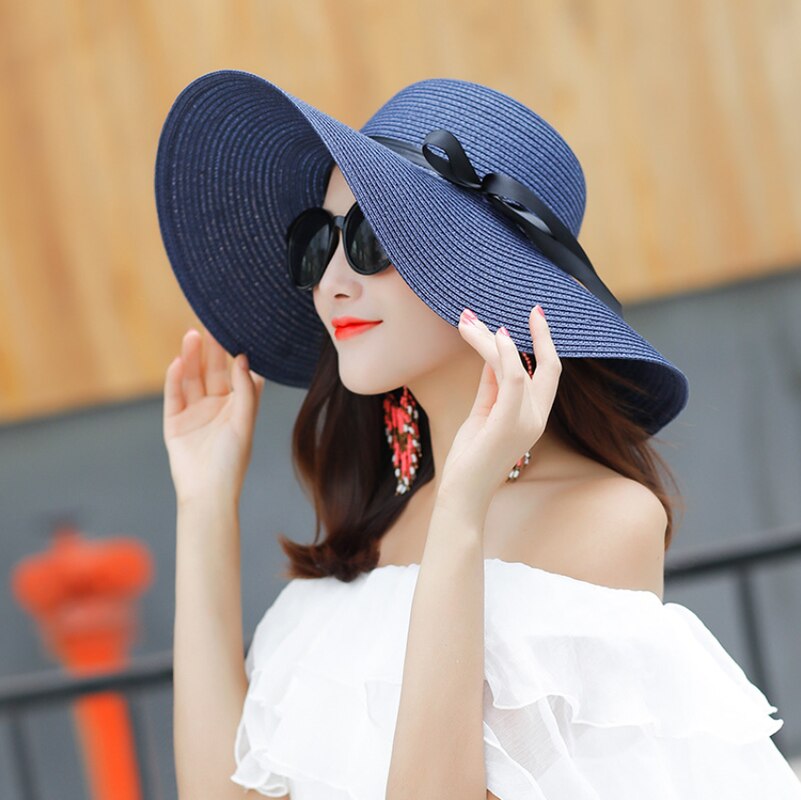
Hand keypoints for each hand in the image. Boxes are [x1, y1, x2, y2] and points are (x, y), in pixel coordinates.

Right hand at [163, 327, 265, 506]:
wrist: (207, 493)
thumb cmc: (232, 461)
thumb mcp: (244, 423)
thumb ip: (245, 391)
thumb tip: (243, 358)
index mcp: (238, 406)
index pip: (237, 373)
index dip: (236, 353)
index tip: (237, 329)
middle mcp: (217, 406)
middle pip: (213, 370)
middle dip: (212, 348)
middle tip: (211, 321)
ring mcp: (194, 412)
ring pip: (193, 378)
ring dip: (192, 357)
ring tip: (192, 335)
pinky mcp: (175, 421)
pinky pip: (174, 395)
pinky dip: (175, 378)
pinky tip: (178, 362)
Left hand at [438, 305, 561, 506]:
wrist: (463, 494)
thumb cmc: (470, 457)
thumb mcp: (483, 413)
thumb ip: (492, 386)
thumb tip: (493, 355)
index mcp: (533, 416)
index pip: (547, 374)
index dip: (543, 344)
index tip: (533, 316)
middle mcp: (537, 418)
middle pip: (550, 366)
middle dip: (543, 334)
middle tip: (531, 306)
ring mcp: (526, 422)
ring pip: (517, 365)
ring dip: (492, 338)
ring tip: (467, 321)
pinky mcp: (509, 423)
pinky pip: (514, 378)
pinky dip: (504, 353)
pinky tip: (493, 334)